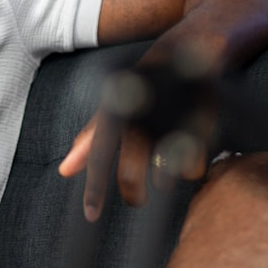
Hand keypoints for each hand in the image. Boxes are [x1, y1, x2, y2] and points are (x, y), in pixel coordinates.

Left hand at [58, 64, 213, 221]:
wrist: (187, 49)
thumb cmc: (141, 86)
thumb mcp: (113, 108)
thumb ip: (90, 139)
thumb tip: (64, 171)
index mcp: (114, 111)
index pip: (98, 155)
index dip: (94, 189)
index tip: (91, 217)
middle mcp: (138, 113)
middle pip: (130, 170)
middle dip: (132, 192)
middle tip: (135, 200)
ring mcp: (170, 114)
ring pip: (163, 167)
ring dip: (164, 180)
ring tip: (163, 181)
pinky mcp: (204, 113)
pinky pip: (197, 156)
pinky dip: (193, 168)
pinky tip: (190, 166)